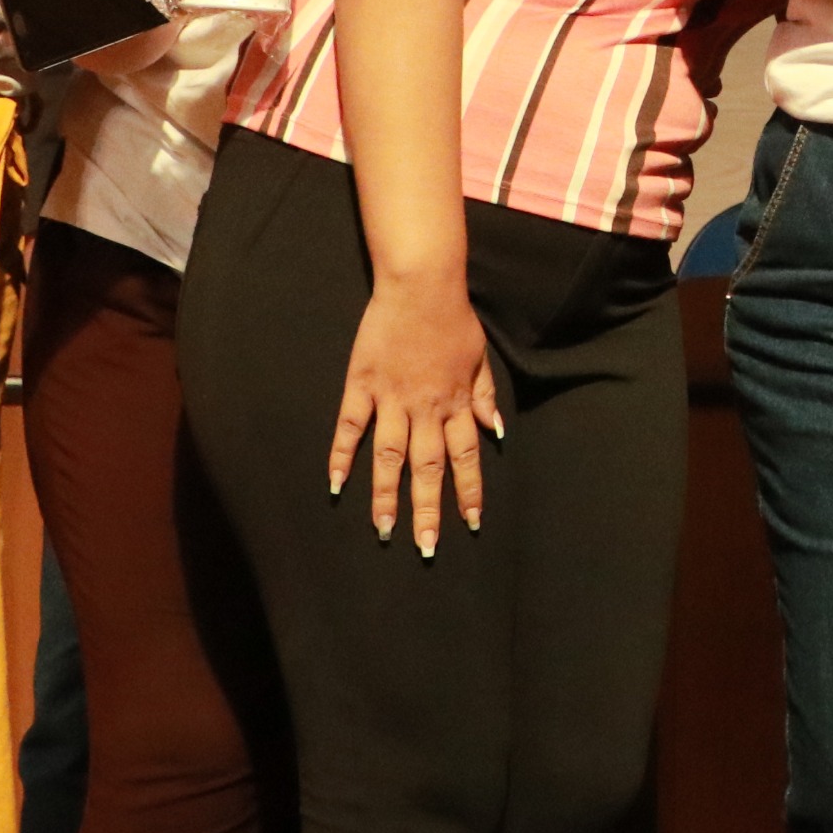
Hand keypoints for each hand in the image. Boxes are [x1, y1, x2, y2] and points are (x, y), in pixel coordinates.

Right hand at [330, 272, 499, 556]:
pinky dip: (342, 456)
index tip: (471, 523)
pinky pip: (350, 427)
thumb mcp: (480, 357)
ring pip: (389, 456)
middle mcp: (425, 408)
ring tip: (384, 530)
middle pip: (427, 467)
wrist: (420, 285)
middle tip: (425, 546)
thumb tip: (497, 432)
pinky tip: (336, 485)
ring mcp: (391, 399)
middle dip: (428, 509)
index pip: (465, 456)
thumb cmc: (453, 319)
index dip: (469, 490)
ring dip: (386, 494)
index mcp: (456, 402)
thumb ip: (484, 396)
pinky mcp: (361, 385)